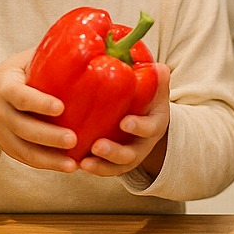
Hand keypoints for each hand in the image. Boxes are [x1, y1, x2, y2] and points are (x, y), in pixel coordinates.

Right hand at [0, 48, 79, 172]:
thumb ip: (49, 55)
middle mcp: (1, 112)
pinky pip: (26, 160)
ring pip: (24, 151)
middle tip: (74, 139)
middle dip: (48, 136)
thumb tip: (89, 41)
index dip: (39, 103)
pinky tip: (68, 167)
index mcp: (5, 87)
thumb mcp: (24, 60)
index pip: (20, 96)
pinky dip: (46, 165)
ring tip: (74, 165)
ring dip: (49, 159)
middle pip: (23, 128)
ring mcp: (2, 133)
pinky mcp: (8, 148)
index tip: (61, 107)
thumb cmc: (13, 74)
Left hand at [79, 62, 171, 177]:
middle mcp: (143, 144)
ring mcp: (129, 156)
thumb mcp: (156, 88)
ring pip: (116, 167)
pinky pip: (105, 170)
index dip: (138, 127)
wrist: (149, 118)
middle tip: (97, 146)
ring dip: (100, 166)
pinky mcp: (115, 162)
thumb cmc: (149, 98)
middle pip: (131, 154)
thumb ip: (156, 77)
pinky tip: (77, 164)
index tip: (124, 122)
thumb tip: (157, 64)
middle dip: (114, 152)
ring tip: (83, 163)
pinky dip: (93, 169)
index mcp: (155, 124)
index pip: (149, 128)